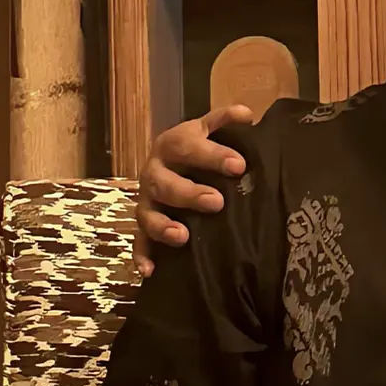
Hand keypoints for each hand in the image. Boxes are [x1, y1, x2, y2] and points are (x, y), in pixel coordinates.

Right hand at [133, 105, 255, 275]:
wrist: (168, 160)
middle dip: (189, 193)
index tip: (239, 166)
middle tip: (217, 202)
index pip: (190, 148)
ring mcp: (147, 200)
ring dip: (163, 226)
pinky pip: (138, 242)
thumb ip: (224, 121)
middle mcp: (155, 172)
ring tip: (182, 236)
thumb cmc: (196, 147)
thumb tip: (247, 114)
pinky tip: (150, 271)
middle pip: (165, 183)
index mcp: (172, 145)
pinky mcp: (143, 225)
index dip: (213, 156)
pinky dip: (142, 256)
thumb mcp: (207, 129)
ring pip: (147, 214)